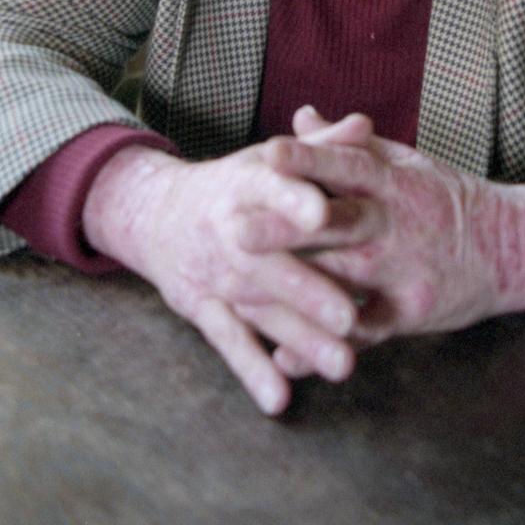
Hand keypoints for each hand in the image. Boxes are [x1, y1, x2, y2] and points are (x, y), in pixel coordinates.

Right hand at [82, 140, 366, 415]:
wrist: (157, 215)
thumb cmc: (235, 185)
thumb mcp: (270, 159)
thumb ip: (320, 147)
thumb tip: (367, 126)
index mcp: (248, 186)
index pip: (272, 190)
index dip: (295, 200)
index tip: (320, 213)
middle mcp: (231, 234)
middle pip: (272, 264)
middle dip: (309, 290)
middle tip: (349, 316)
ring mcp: (218, 277)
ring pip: (262, 311)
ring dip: (300, 340)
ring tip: (342, 365)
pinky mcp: (204, 310)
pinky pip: (231, 343)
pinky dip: (252, 371)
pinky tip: (279, 398)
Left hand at [253, 108, 524, 375]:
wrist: (511, 249)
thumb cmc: (444, 200)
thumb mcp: (405, 163)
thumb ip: (350, 144)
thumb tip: (301, 116)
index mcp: (393, 181)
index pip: (346, 165)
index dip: (308, 160)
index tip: (267, 154)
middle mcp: (396, 224)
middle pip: (335, 224)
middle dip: (284, 229)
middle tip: (232, 230)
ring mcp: (403, 271)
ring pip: (341, 280)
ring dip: (290, 289)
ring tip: (238, 293)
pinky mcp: (410, 314)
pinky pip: (360, 332)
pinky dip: (320, 347)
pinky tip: (282, 356)